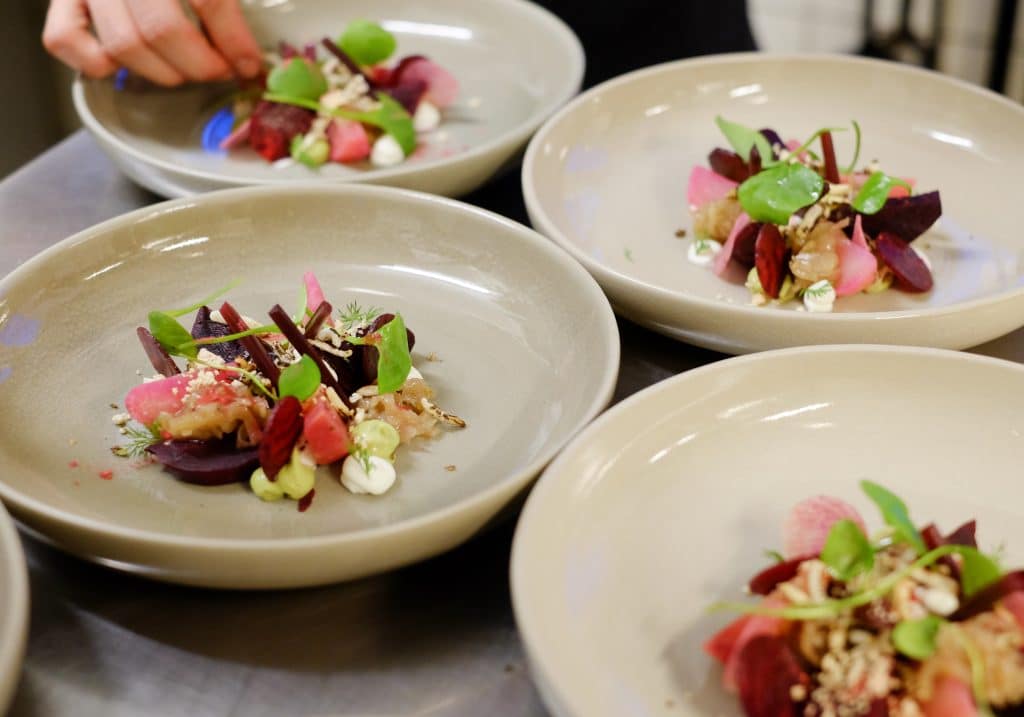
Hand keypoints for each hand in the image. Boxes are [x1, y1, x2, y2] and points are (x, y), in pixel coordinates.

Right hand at [42, 0, 262, 85]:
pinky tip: (128, 65)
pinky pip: (65, 40)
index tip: (249, 65)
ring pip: (123, 44)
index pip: (208, 0)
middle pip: (162, 29)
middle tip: (218, 70)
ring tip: (184, 69)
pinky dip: (98, 64)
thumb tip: (252, 46)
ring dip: (163, 72)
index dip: (234, 41)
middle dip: (200, 64)